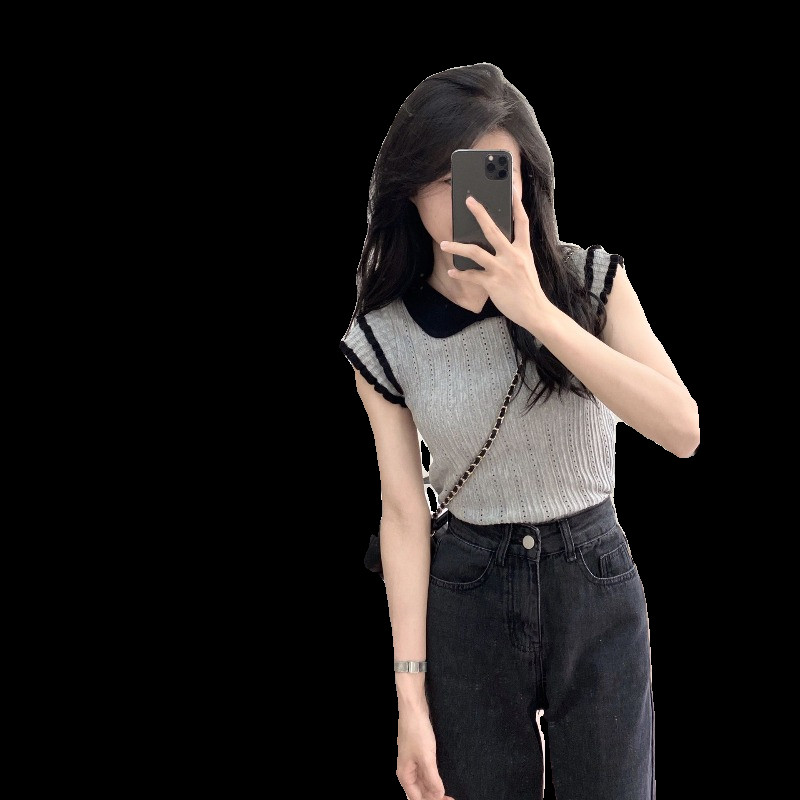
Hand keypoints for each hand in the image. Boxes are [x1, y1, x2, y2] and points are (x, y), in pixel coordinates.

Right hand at [396, 707, 454, 799]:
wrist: (413, 708)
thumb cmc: (416, 731)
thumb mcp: (426, 757)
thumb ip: (432, 779)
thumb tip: (438, 796)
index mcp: (404, 775)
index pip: (417, 799)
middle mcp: (407, 771)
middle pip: (420, 792)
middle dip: (435, 797)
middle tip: (452, 798)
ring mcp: (412, 763)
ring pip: (423, 783)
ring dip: (435, 789)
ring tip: (449, 793)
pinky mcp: (418, 754)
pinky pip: (426, 773)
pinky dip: (434, 779)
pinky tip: (442, 779)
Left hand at [441, 186, 551, 330]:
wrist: (536, 311)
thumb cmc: (529, 290)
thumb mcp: (526, 266)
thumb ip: (513, 254)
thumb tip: (497, 246)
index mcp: (523, 250)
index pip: (522, 222)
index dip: (516, 204)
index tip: (510, 189)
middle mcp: (512, 256)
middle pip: (493, 229)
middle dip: (480, 213)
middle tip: (468, 200)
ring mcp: (502, 269)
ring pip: (474, 251)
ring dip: (456, 246)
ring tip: (444, 244)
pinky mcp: (492, 283)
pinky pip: (471, 275)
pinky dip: (460, 273)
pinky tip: (452, 270)